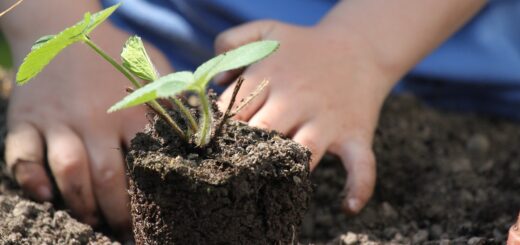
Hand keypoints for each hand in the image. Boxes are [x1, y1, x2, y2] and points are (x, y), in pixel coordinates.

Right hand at [2, 1, 171, 236]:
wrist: (59, 25)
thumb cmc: (112, 51)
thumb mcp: (150, 65)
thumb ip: (172, 95)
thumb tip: (200, 123)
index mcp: (129, 110)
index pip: (144, 164)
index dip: (150, 198)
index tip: (155, 219)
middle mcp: (94, 118)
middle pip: (107, 178)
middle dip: (117, 214)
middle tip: (123, 232)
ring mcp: (57, 120)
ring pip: (69, 173)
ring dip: (80, 205)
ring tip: (92, 221)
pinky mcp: (26, 120)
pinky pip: (21, 157)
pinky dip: (31, 180)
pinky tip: (46, 197)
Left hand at [215, 20, 393, 213]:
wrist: (360, 46)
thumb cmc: (305, 46)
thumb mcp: (266, 30)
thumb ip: (231, 41)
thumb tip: (216, 81)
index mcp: (271, 77)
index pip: (234, 110)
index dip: (219, 129)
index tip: (210, 143)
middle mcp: (297, 101)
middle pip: (262, 132)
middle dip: (245, 150)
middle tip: (232, 165)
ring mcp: (327, 120)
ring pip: (302, 152)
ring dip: (286, 169)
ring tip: (270, 183)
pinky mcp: (355, 135)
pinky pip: (361, 165)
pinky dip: (359, 187)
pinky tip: (347, 206)